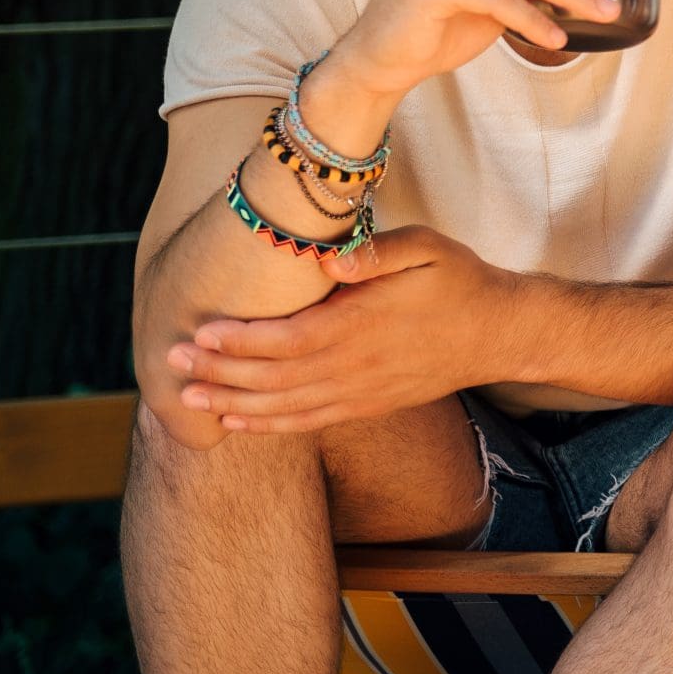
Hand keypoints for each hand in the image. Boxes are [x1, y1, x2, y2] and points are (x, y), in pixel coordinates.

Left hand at [167, 227, 519, 432]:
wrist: (501, 333)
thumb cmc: (461, 282)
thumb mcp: (429, 248)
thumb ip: (378, 252)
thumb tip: (327, 258)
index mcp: (365, 324)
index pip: (289, 340)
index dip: (242, 342)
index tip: (202, 332)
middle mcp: (356, 365)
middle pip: (274, 378)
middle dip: (219, 371)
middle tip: (171, 361)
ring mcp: (361, 391)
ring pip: (284, 406)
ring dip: (232, 402)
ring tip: (188, 395)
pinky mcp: (367, 404)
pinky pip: (308, 421)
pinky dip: (267, 425)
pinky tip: (235, 421)